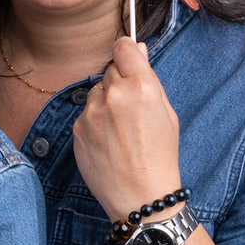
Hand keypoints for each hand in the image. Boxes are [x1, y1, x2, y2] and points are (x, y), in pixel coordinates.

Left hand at [72, 36, 182, 219]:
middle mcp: (114, 95)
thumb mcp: (167, 113)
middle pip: (110, 70)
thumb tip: (137, 48)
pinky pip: (86, 114)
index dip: (126, 50)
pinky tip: (109, 142)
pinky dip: (95, 122)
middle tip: (131, 109)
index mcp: (141, 87)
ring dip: (105, 103)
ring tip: (120, 131)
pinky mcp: (78, 129)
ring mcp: (92, 113)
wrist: (141, 195)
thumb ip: (149, 78)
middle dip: (119, 82)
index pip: (124, 48)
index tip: (127, 55)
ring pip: (96, 93)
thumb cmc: (160, 156)